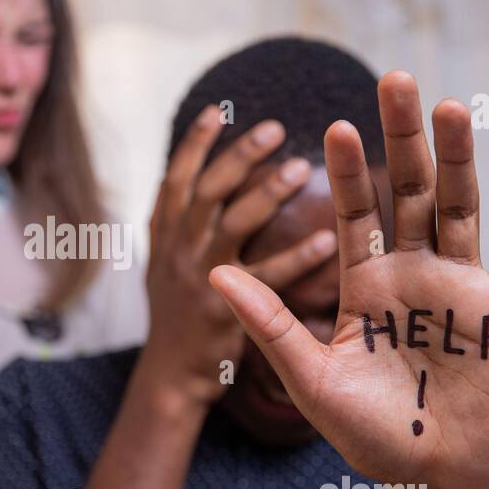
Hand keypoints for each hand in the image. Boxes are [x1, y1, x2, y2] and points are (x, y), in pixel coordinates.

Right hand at [140, 105, 337, 407]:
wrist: (170, 378)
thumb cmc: (179, 316)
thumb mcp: (166, 263)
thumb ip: (180, 224)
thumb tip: (195, 176)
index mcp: (163, 238)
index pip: (174, 179)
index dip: (193, 144)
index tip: (216, 111)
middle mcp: (177, 253)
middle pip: (207, 191)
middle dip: (239, 156)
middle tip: (276, 128)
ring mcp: (199, 281)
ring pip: (232, 224)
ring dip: (265, 193)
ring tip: (300, 168)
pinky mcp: (226, 314)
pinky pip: (267, 279)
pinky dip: (296, 258)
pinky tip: (326, 241)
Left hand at [209, 72, 488, 488]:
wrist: (431, 472)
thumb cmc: (366, 431)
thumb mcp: (310, 377)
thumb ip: (270, 323)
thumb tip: (213, 273)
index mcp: (365, 282)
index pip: (354, 215)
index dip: (347, 173)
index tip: (334, 126)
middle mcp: (412, 271)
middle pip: (406, 193)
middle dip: (401, 140)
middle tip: (394, 80)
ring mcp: (460, 285)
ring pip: (459, 208)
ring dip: (459, 160)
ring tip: (453, 107)